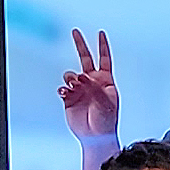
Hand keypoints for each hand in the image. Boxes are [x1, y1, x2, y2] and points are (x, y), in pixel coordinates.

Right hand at [59, 28, 120, 144]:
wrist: (95, 137)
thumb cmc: (106, 121)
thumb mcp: (105, 102)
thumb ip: (93, 87)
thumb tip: (81, 76)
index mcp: (106, 81)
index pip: (104, 59)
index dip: (102, 46)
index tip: (100, 33)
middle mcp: (92, 83)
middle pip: (85, 59)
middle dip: (80, 45)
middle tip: (75, 32)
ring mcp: (80, 89)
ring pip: (71, 74)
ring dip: (72, 78)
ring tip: (74, 86)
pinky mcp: (69, 98)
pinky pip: (64, 87)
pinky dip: (64, 88)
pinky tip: (65, 92)